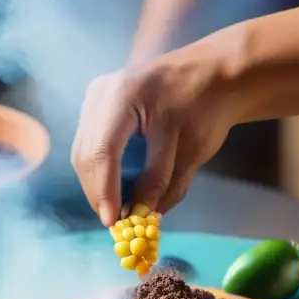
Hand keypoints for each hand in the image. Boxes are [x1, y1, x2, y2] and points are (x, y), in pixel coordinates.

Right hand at [71, 47, 236, 224]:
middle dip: (99, 192)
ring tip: (119, 207)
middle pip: (86, 154)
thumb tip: (136, 217)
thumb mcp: (186, 151)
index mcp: (122, 97)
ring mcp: (96, 95)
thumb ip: (158, 184)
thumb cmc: (206, 107)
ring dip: (98, 182)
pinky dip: (103, 167)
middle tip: (118, 223)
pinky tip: (118, 185)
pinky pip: (92, 142)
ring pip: (84, 151)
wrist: (214, 74)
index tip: (113, 223)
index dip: (104, 192)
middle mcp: (100, 92)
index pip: (102, 153)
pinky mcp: (99, 103)